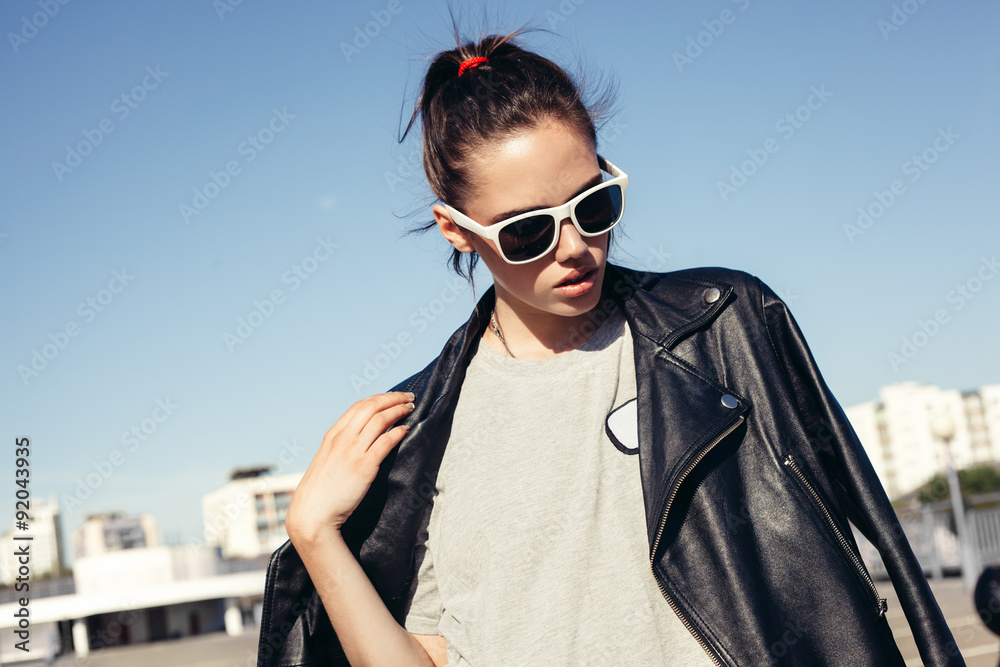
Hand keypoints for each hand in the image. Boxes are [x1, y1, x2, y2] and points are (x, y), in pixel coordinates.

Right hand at [285, 391, 414, 543]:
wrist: (312, 513)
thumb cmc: (320, 491)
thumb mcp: (327, 460)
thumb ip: (341, 448)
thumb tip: (360, 441)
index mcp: (333, 435)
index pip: (359, 406)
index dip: (379, 398)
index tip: (392, 397)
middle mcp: (342, 438)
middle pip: (371, 407)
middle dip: (393, 398)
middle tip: (408, 397)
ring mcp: (353, 451)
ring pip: (380, 420)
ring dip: (398, 410)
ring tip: (410, 408)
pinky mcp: (364, 466)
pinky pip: (385, 442)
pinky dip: (398, 432)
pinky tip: (406, 429)